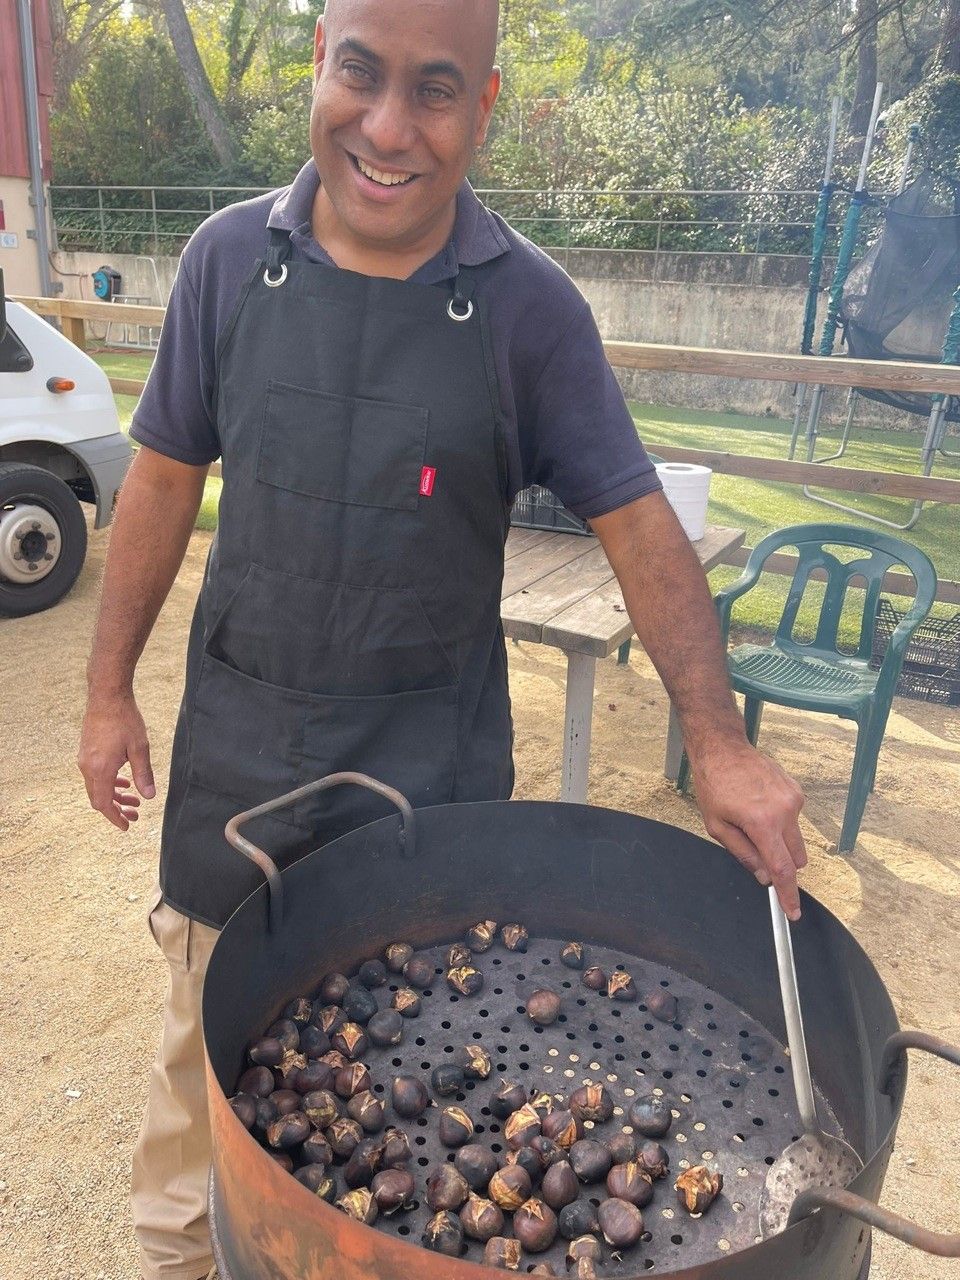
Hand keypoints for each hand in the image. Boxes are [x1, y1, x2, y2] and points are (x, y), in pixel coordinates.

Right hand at [78, 692, 155, 830]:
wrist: (107, 697)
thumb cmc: (125, 720)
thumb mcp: (139, 749)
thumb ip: (143, 774)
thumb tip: (149, 797)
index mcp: (100, 769)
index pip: (103, 804)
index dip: (115, 817)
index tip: (127, 826)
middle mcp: (88, 767)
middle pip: (98, 798)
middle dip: (117, 809)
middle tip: (135, 814)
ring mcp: (85, 759)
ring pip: (97, 787)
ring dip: (114, 795)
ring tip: (133, 799)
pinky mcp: (86, 752)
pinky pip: (95, 775)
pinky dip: (108, 782)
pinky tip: (123, 780)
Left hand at [689, 741, 806, 919]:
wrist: (723, 749)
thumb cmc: (714, 785)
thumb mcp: (717, 826)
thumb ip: (744, 854)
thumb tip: (765, 877)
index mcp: (763, 823)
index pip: (783, 869)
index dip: (788, 894)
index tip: (792, 912)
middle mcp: (785, 811)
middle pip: (796, 857)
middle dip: (782, 863)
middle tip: (755, 850)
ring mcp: (794, 799)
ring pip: (796, 839)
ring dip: (780, 841)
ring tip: (752, 820)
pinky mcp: (796, 790)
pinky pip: (794, 819)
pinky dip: (780, 822)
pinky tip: (759, 805)